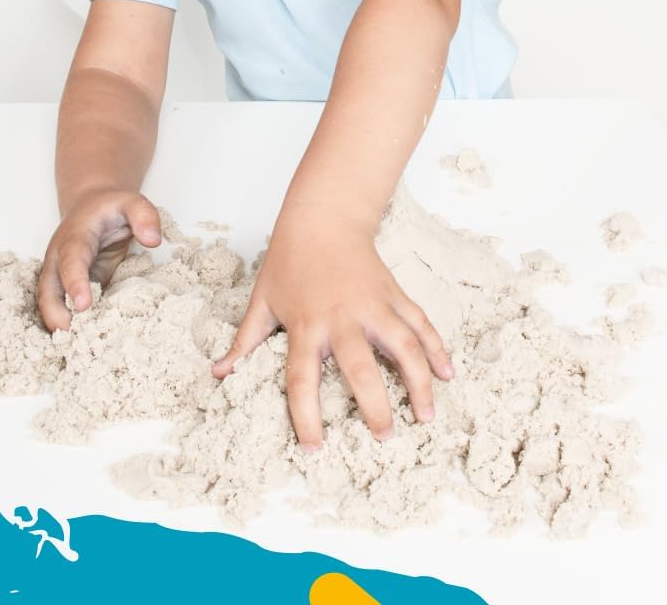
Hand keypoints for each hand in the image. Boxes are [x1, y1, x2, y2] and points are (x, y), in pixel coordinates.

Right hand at [37, 188, 161, 331]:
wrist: (92, 206)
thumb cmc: (111, 207)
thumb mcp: (132, 201)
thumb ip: (144, 215)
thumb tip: (153, 240)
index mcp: (75, 236)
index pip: (71, 260)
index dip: (75, 282)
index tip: (84, 305)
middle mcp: (60, 258)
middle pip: (48, 289)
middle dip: (56, 314)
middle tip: (73, 337)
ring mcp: (59, 275)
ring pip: (50, 303)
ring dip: (59, 325)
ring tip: (78, 347)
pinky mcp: (67, 288)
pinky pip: (62, 309)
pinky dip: (68, 326)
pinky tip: (83, 343)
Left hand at [211, 207, 453, 448]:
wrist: (323, 217)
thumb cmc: (288, 260)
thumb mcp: (262, 299)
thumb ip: (245, 340)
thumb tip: (219, 372)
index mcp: (306, 325)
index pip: (303, 380)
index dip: (307, 418)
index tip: (314, 449)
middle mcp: (342, 318)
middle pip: (361, 369)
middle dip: (375, 407)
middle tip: (385, 437)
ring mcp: (373, 305)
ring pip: (403, 347)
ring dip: (418, 383)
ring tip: (425, 417)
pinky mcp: (394, 294)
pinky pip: (420, 324)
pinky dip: (436, 348)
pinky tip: (448, 374)